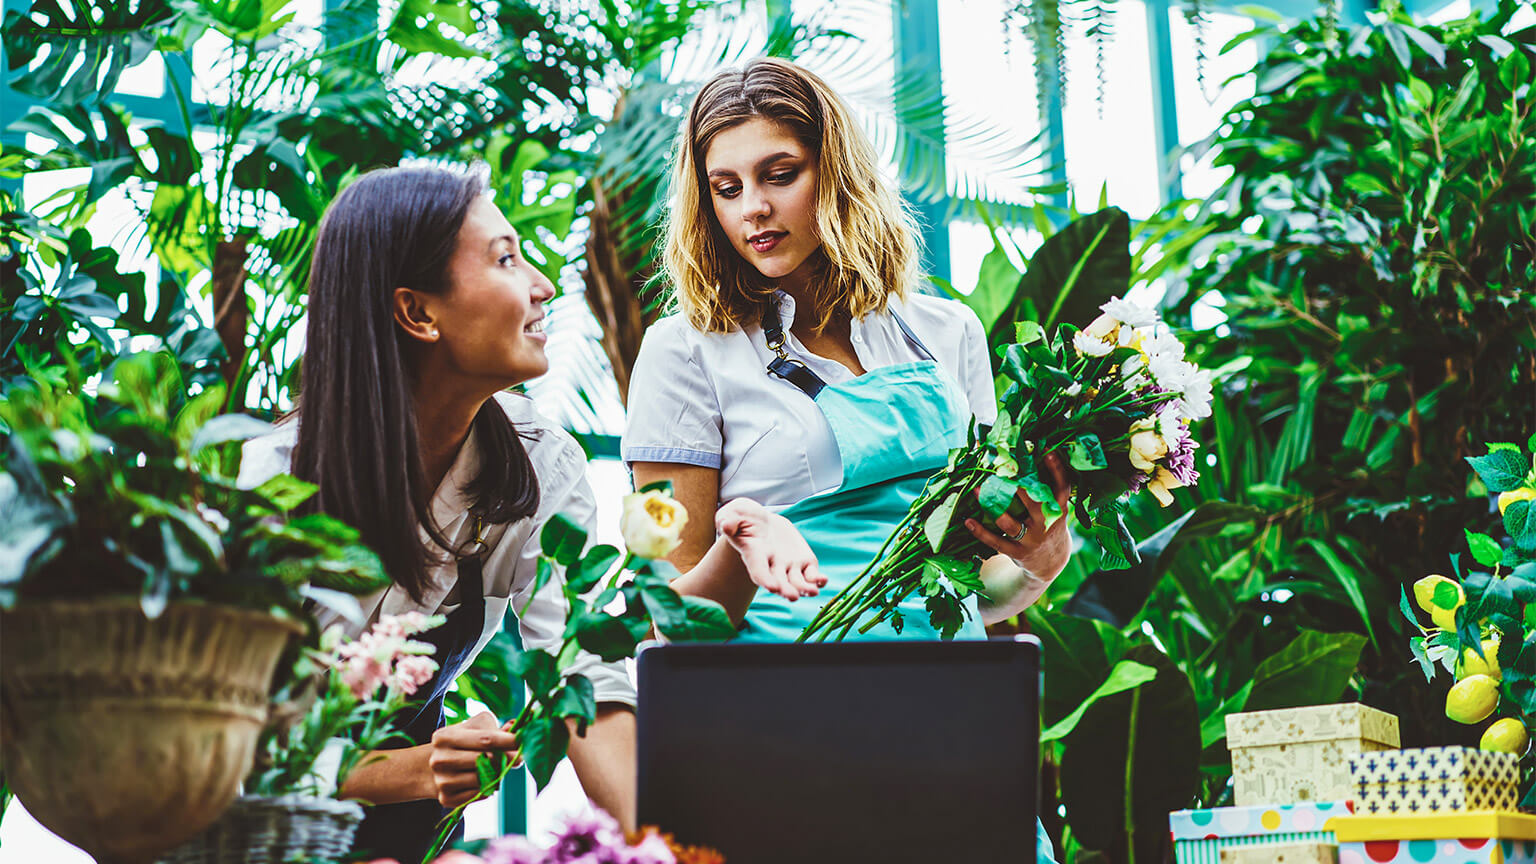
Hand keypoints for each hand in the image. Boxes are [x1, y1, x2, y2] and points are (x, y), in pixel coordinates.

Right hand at [427, 711, 519, 808]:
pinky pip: (479, 794)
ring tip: (497, 767)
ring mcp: (442, 781)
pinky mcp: (446, 799)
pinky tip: (484, 780)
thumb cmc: (461, 743)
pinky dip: (488, 788)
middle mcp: (440, 759)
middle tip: (520, 757)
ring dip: (498, 774)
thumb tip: (517, 725)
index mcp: (446, 736)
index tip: (525, 741)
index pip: (486, 739)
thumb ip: (496, 728)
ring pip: (485, 780)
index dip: (509, 741)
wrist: (431, 769)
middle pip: (486, 761)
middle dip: (507, 759)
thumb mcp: (473, 729)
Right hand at [716, 497, 826, 600]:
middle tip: (793, 596)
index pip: (758, 571)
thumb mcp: (732, 514)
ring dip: (805, 588)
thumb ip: (729, 520)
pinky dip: (817, 579)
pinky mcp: (803, 561)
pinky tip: (823, 580)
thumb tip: (726, 526)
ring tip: (813, 591)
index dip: (764, 579)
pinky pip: (811, 574)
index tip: (771, 586)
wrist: (760, 521)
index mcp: (754, 555)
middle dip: (786, 589)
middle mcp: (771, 565)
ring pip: (797, 582)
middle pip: (779, 582)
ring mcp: (788, 565)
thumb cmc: (742, 518)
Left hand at [964, 452, 1072, 581]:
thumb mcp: (1052, 506)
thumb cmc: (1047, 523)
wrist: (1051, 561)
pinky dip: (981, 532)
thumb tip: (1027, 452)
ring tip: (976, 490)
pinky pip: (996, 541)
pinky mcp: (1017, 552)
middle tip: (1003, 468)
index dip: (1056, 469)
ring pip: (1010, 523)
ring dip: (992, 507)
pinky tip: (968, 520)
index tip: (1047, 450)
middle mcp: (1046, 524)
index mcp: (1058, 508)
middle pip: (1034, 503)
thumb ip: (1043, 485)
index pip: (1062, 487)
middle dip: (1019, 487)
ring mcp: (1032, 539)